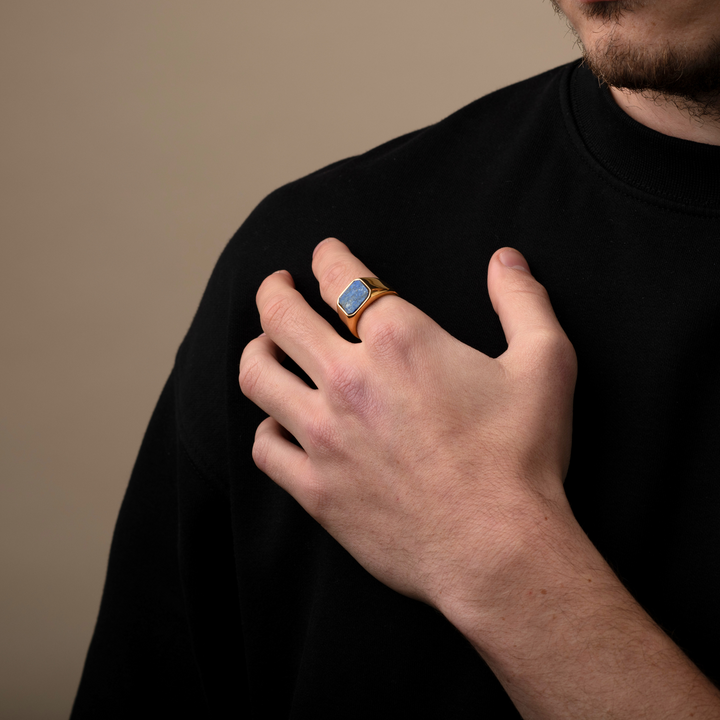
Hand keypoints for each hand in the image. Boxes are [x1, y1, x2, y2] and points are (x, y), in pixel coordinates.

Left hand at [239, 238, 576, 611]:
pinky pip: (265, 447)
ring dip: (256, 350)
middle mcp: (348, 379)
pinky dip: (267, 427)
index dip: (328, 257)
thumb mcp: (545, 364)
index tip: (324, 254)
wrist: (497, 549)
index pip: (342, 278)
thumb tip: (506, 260)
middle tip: (278, 286)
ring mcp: (324, 435)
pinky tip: (279, 423)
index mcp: (399, 341)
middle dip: (275, 291)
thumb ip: (523, 302)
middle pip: (281, 317)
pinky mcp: (315, 488)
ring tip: (264, 346)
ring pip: (257, 376)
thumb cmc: (521, 457)